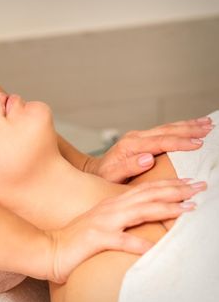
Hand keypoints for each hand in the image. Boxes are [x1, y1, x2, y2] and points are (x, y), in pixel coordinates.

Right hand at [46, 179, 205, 283]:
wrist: (49, 248)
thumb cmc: (76, 238)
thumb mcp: (102, 222)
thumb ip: (121, 216)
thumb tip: (144, 215)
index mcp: (111, 203)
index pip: (145, 190)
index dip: (169, 185)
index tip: (191, 182)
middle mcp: (109, 209)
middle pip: (146, 196)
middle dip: (175, 191)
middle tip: (199, 187)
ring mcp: (102, 222)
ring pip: (138, 212)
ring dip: (163, 209)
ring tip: (186, 208)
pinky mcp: (95, 239)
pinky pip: (119, 241)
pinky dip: (135, 243)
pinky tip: (150, 248)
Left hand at [84, 117, 213, 182]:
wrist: (95, 171)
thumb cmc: (104, 177)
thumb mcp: (112, 176)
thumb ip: (128, 167)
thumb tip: (147, 158)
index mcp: (130, 146)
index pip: (160, 142)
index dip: (180, 143)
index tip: (198, 144)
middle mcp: (135, 137)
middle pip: (166, 130)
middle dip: (189, 129)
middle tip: (210, 129)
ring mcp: (139, 136)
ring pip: (167, 128)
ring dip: (188, 125)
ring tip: (207, 123)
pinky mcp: (142, 138)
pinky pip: (164, 131)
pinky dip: (180, 127)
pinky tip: (192, 126)